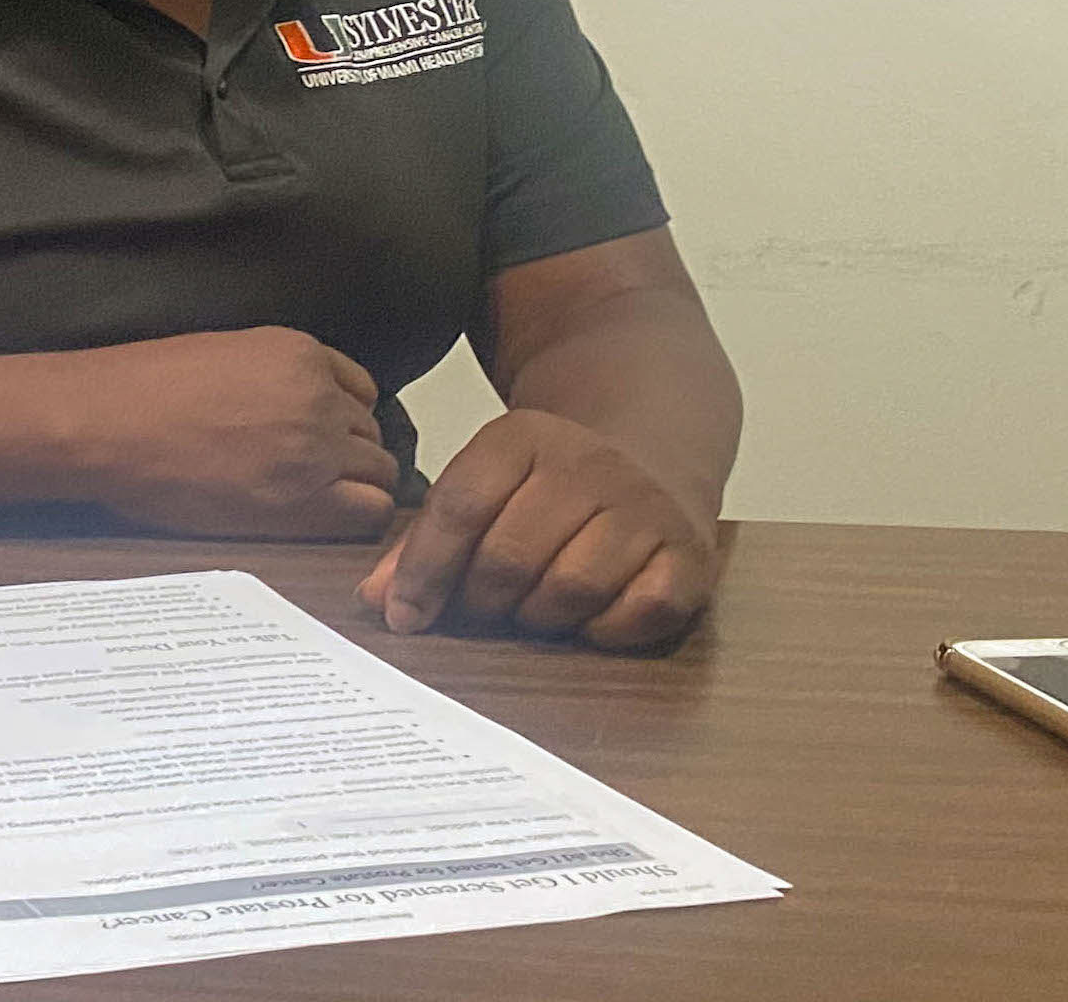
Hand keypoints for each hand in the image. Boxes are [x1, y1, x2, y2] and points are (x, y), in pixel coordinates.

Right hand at [63, 328, 398, 539]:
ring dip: (352, 487)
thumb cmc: (139, 391)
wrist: (102, 423)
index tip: (316, 438)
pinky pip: (370, 511)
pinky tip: (316, 519)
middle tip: (307, 476)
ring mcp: (315, 448)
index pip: (361, 390)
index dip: (340, 419)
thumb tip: (294, 409)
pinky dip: (354, 517)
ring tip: (306, 501)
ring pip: (379, 473)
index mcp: (298, 352)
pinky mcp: (302, 499)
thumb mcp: (223, 355)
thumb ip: (275, 376)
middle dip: (347, 455)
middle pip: (372, 434)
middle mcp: (318, 396)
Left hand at [359, 409, 715, 650]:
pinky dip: (604, 629)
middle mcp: (588, 466)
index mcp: (522, 438)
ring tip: (529, 609)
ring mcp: (645, 509)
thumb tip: (376, 602)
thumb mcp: (484, 483)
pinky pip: (638, 613)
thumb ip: (427, 539)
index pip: (458, 509)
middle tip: (478, 611)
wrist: (651, 448)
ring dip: (538, 617)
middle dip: (480, 601)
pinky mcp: (691, 554)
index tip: (402, 616)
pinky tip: (588, 616)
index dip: (423, 570)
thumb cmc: (548, 482)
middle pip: (509, 557)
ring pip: (571, 588)